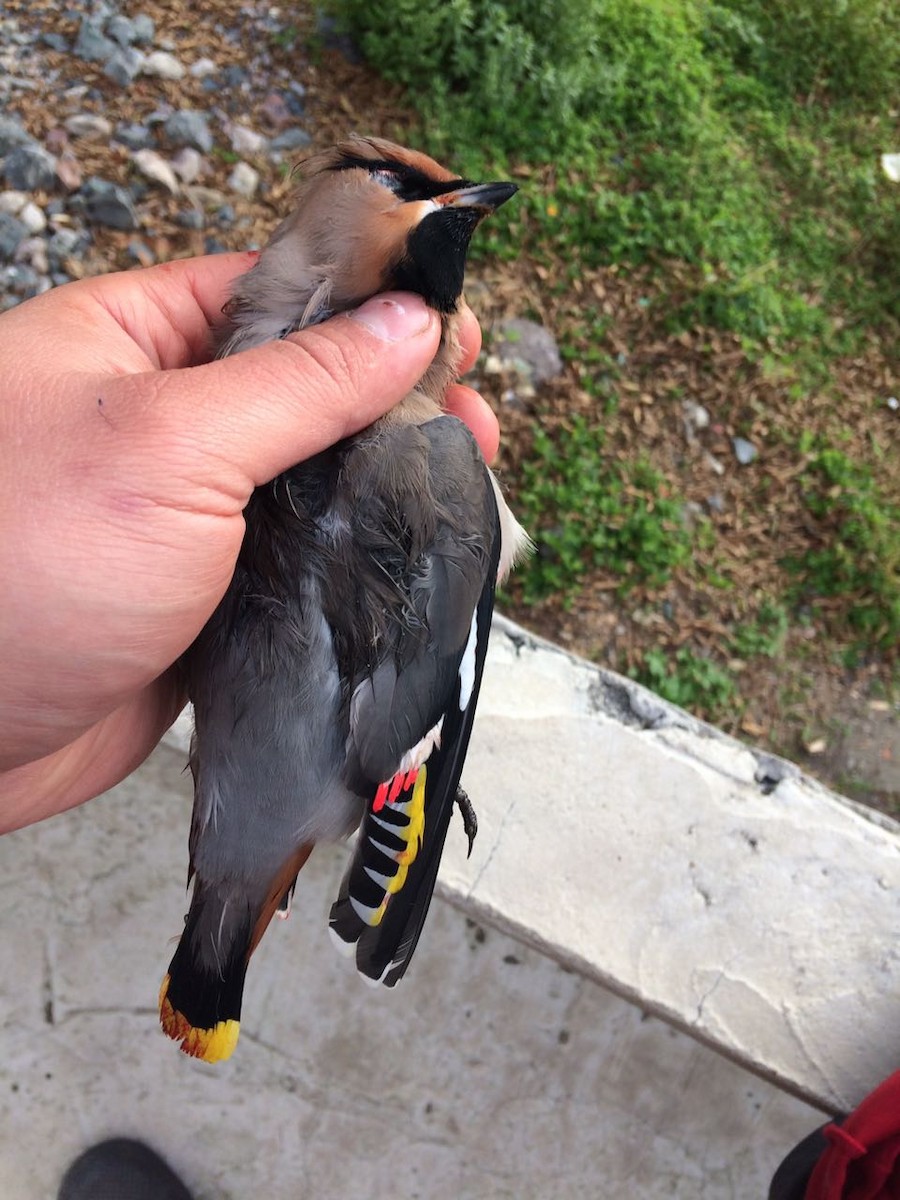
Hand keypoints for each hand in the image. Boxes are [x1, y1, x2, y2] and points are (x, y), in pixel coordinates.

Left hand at [0, 254, 497, 831]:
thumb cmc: (19, 562)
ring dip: (386, 482)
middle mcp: (163, 423)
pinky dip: (355, 558)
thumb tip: (405, 324)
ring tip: (466, 476)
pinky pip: (298, 563)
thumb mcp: (173, 444)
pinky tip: (411, 549)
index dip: (367, 302)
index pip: (273, 293)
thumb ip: (301, 384)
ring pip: (310, 483)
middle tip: (471, 414)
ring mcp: (188, 517)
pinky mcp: (207, 599)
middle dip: (393, 401)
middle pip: (306, 390)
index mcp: (134, 344)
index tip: (451, 318)